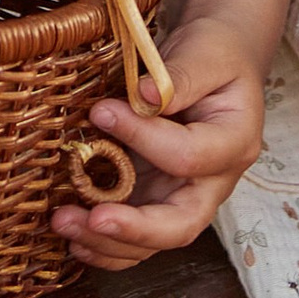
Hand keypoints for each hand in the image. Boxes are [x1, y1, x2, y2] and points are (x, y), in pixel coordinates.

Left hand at [51, 17, 268, 271]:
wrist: (215, 61)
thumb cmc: (213, 53)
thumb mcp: (207, 52)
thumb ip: (181, 76)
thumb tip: (143, 94)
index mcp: (234, 143)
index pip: (190, 157)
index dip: (144, 138)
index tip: (101, 111)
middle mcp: (212, 182)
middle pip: (181, 225)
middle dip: (134, 228)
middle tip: (91, 218)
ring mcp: (183, 194)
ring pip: (153, 239)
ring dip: (108, 242)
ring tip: (64, 223)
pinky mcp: (157, 196)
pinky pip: (136, 235)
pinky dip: (106, 245)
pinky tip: (75, 239)